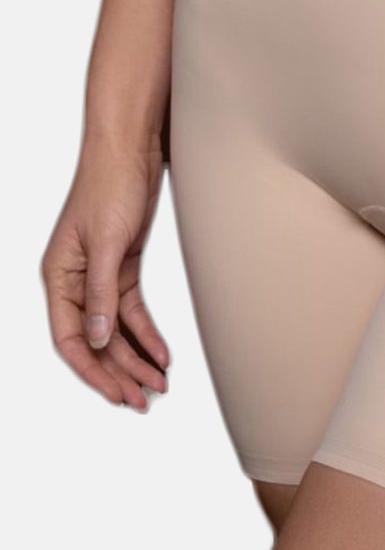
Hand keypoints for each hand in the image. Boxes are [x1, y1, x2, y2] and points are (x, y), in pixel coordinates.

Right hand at [40, 132, 169, 408]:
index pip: (70, 338)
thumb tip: (97, 339)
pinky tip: (162, 353)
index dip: (92, 371)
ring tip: (158, 384)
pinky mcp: (123, 266)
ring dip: (135, 357)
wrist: (130, 150)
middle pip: (95, 341)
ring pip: (115, 330)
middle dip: (118, 372)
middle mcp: (75, 281)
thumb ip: (101, 293)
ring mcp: (100, 275)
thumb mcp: (107, 243)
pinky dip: (146, 333)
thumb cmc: (109, 186)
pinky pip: (131, 311)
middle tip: (144, 399)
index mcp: (59, 277)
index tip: (116, 394)